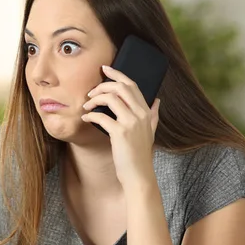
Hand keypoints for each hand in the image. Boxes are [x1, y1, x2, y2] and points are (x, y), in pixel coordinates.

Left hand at [81, 65, 160, 189]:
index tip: (105, 68)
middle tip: (91, 92)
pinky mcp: (120, 133)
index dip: (117, 74)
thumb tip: (158, 100)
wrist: (139, 176)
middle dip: (102, 85)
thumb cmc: (140, 155)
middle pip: (120, 87)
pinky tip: (86, 118)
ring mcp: (131, 123)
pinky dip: (91, 115)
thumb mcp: (151, 132)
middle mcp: (141, 115)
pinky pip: (101, 116)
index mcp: (147, 112)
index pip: (132, 85)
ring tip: (86, 106)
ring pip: (110, 98)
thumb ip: (154, 115)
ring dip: (94, 99)